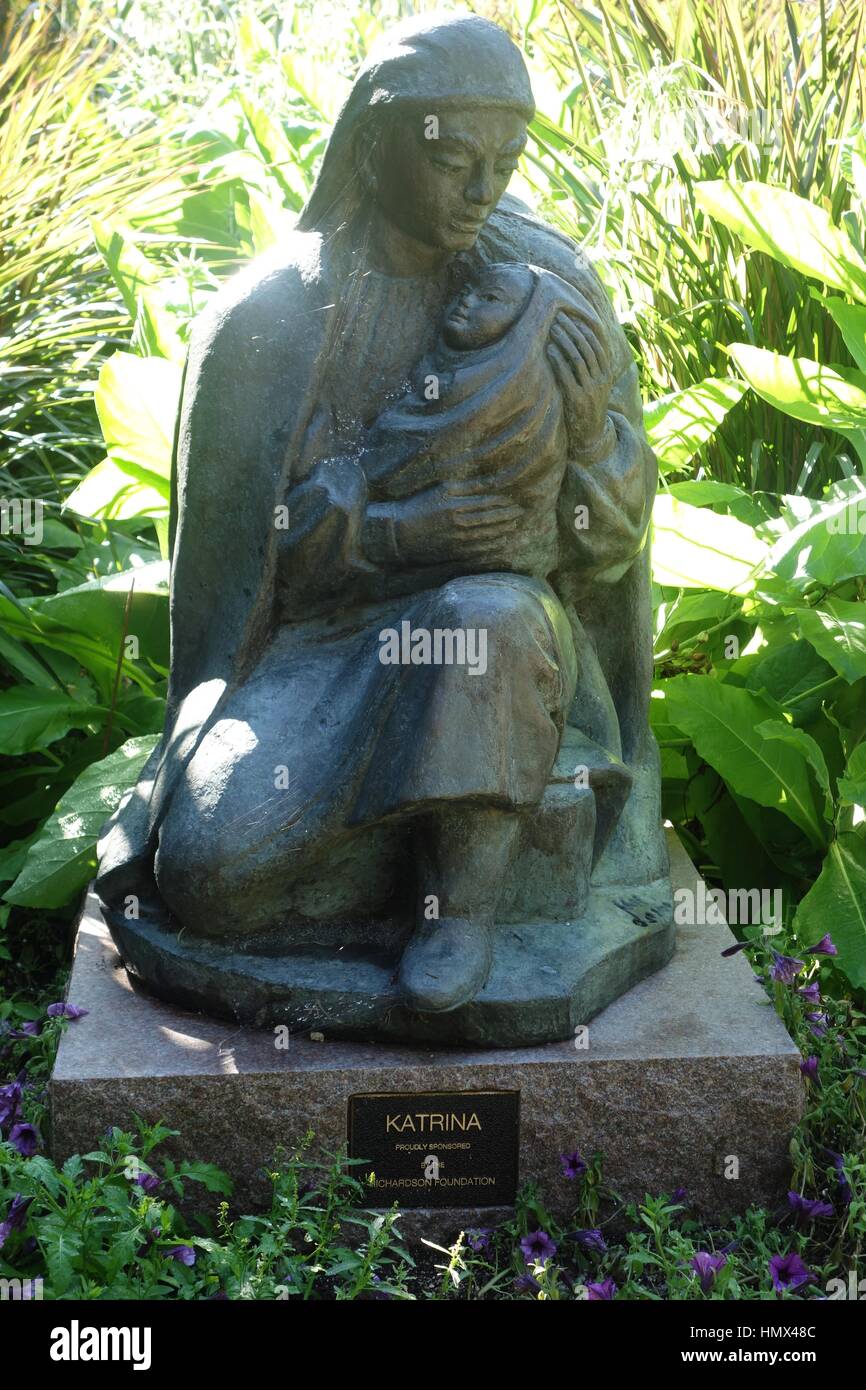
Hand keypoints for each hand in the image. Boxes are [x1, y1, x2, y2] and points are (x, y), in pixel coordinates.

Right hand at [389, 480, 522, 565]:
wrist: (400, 533)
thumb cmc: (420, 506)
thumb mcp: (442, 490)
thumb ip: (467, 487)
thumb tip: (490, 483)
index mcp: (456, 504)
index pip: (487, 502)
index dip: (502, 502)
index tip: (512, 500)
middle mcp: (459, 522)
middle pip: (491, 519)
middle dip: (507, 515)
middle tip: (520, 513)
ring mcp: (458, 539)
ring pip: (488, 535)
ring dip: (503, 530)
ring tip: (513, 526)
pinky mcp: (454, 552)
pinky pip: (479, 550)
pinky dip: (493, 546)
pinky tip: (501, 542)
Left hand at [547, 308, 613, 456]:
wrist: (591, 435)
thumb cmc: (588, 405)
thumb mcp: (594, 385)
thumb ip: (590, 367)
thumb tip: (577, 341)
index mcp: (607, 373)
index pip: (597, 344)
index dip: (584, 327)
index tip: (571, 314)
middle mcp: (601, 379)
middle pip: (587, 348)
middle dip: (572, 330)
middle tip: (558, 316)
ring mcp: (590, 390)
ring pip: (578, 359)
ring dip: (564, 341)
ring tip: (552, 329)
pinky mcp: (578, 400)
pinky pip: (568, 376)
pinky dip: (559, 361)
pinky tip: (549, 350)